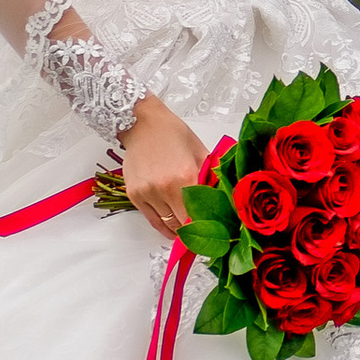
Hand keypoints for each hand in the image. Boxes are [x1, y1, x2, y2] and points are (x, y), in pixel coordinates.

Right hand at [120, 95, 211, 236]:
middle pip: (183, 224)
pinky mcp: (135, 195)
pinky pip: (152, 220)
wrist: (143, 123)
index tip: (215, 231)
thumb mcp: (200, 153)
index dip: (208, 226)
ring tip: (190, 235)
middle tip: (205, 235)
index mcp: (185, 176)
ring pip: (167, 224)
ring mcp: (147, 193)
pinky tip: (173, 229)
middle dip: (195, 231)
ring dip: (179, 231)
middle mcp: (164, 188)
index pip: (199, 214)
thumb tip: (224, 197)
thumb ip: (211, 178)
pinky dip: (163, 226)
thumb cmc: (172, 134)